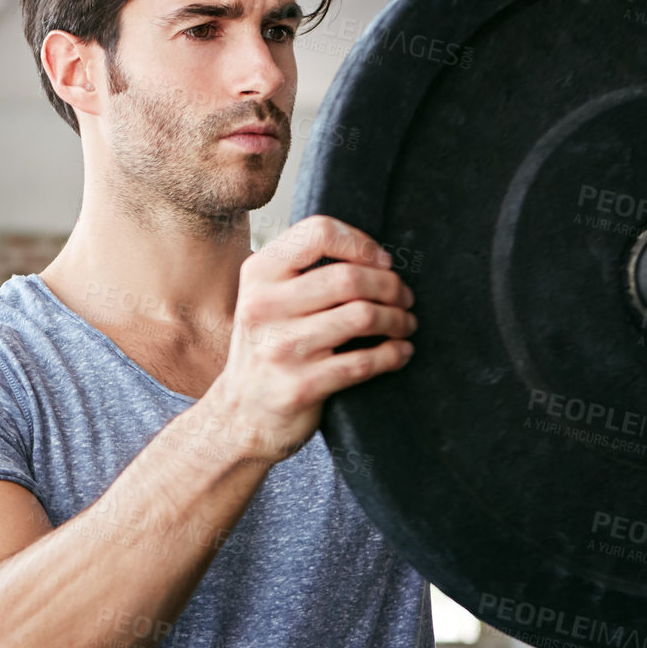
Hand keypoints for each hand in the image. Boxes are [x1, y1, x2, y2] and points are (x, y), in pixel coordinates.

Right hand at [201, 215, 416, 462]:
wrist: (241, 414)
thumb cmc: (266, 347)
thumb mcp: (267, 297)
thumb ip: (301, 270)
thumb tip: (369, 254)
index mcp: (258, 273)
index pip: (319, 233)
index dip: (361, 244)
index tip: (381, 262)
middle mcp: (264, 307)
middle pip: (350, 277)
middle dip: (391, 286)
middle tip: (404, 297)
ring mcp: (281, 348)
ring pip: (363, 316)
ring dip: (398, 319)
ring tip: (405, 324)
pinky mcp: (301, 386)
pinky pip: (364, 362)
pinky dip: (393, 354)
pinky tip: (400, 352)